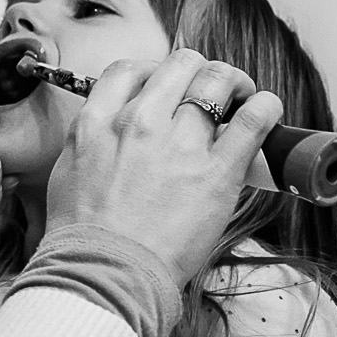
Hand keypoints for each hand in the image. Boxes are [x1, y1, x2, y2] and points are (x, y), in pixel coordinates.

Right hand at [44, 48, 283, 287]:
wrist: (102, 272)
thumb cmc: (83, 234)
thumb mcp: (68, 172)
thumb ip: (93, 142)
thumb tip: (113, 134)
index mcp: (97, 122)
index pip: (130, 69)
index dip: (155, 72)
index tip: (168, 89)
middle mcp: (137, 122)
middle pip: (181, 63)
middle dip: (201, 72)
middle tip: (211, 93)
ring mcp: (178, 144)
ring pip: (219, 80)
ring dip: (236, 84)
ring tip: (243, 101)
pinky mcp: (217, 171)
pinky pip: (254, 118)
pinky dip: (266, 106)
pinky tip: (267, 112)